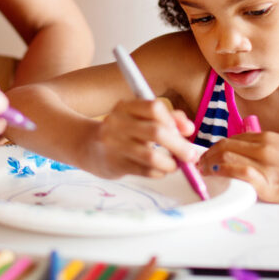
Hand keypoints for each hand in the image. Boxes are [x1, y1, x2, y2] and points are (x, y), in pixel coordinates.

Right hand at [83, 99, 200, 179]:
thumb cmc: (123, 131)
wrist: (87, 146)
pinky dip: (159, 172)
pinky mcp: (114, 164)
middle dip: (180, 146)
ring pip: (151, 155)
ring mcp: (113, 144)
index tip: (185, 132)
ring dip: (170, 163)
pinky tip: (160, 171)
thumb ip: (168, 118)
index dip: (174, 121)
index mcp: (126, 107)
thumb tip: (189, 129)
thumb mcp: (140, 118)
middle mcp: (117, 122)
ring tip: (176, 166)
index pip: (154, 108)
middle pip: (156, 132)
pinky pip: (144, 171)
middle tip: (191, 156)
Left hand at [198, 132, 278, 202]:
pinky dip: (226, 172)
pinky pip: (242, 173)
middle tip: (197, 165)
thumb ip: (263, 148)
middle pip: (225, 146)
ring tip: (203, 173)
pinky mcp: (271, 184)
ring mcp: (267, 165)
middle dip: (206, 155)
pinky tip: (217, 176)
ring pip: (229, 156)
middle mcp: (264, 147)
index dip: (213, 148)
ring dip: (210, 164)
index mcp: (266, 137)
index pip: (231, 139)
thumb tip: (242, 153)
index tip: (204, 156)